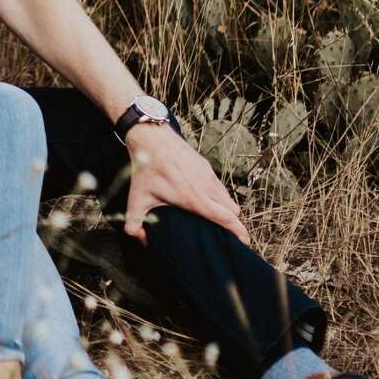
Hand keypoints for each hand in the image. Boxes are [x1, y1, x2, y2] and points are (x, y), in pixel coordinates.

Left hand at [123, 124, 248, 246]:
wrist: (152, 136)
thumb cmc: (145, 168)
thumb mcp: (136, 198)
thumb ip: (133, 223)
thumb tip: (141, 240)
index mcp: (195, 198)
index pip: (226, 218)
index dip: (238, 232)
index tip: (245, 242)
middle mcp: (206, 187)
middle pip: (232, 210)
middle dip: (234, 224)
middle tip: (228, 236)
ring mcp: (208, 174)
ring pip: (227, 197)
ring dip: (225, 208)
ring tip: (216, 219)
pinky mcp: (205, 165)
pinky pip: (219, 185)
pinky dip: (218, 195)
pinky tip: (206, 199)